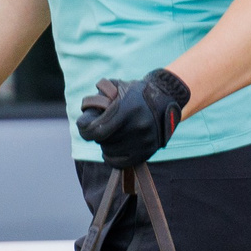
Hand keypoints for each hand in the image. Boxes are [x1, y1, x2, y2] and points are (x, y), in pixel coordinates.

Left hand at [76, 70, 190, 168]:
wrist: (166, 99)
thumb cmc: (136, 93)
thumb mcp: (117, 88)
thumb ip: (98, 100)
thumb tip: (85, 119)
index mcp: (128, 109)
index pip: (96, 130)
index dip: (85, 130)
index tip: (84, 126)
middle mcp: (137, 127)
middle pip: (102, 141)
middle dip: (97, 134)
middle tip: (102, 126)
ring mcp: (143, 141)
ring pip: (110, 151)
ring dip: (106, 144)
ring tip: (112, 134)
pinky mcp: (148, 152)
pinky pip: (120, 163)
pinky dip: (112, 157)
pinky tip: (113, 148)